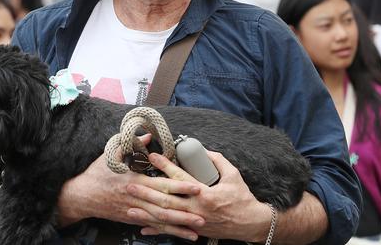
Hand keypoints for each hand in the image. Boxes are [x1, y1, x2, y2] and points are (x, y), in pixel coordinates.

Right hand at [57, 134, 195, 227]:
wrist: (83, 196)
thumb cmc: (97, 173)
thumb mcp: (111, 153)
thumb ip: (131, 144)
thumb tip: (149, 135)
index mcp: (133, 180)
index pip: (160, 185)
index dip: (179, 186)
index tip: (195, 186)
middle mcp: (136, 198)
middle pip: (164, 205)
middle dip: (185, 208)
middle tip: (204, 210)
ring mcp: (135, 211)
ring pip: (161, 220)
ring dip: (180, 224)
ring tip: (198, 227)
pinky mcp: (133, 219)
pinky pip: (153, 227)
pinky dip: (169, 232)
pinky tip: (183, 234)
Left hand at [126, 150, 271, 241]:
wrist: (251, 224)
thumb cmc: (242, 198)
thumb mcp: (233, 175)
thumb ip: (217, 160)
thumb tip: (202, 150)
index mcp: (205, 193)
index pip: (180, 177)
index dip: (164, 166)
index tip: (152, 157)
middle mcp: (196, 208)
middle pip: (167, 199)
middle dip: (147, 191)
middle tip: (130, 184)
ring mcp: (193, 221)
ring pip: (166, 217)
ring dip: (146, 211)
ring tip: (130, 206)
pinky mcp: (193, 229)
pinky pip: (172, 230)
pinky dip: (156, 230)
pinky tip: (142, 227)